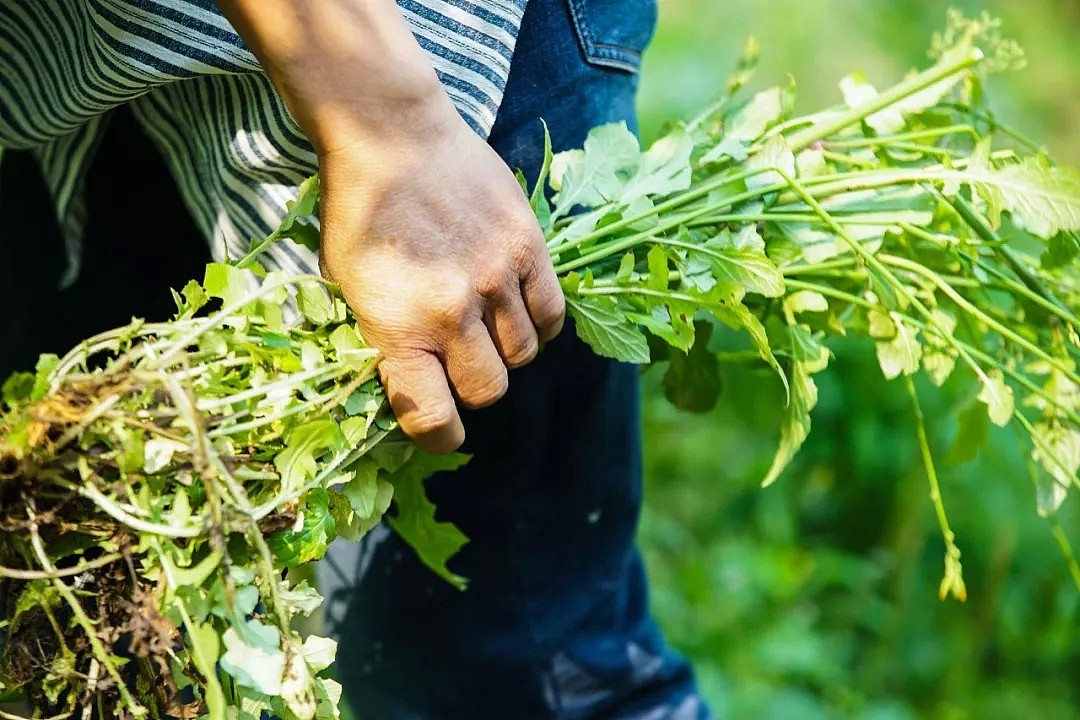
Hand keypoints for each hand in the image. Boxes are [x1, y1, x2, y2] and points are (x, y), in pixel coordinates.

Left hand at [212, 0, 564, 452]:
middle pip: (488, 390)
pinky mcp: (528, 249)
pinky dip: (538, 324)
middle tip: (461, 362)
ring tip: (487, 324)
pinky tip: (518, 309)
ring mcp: (496, 280)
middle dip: (474, 386)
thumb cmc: (360, 215)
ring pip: (523, 355)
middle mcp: (452, 314)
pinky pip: (551, 315)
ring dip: (506, 351)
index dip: (441, 437)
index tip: (443, 431)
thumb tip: (420, 389)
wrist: (392, 138)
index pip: (435, 420)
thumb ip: (388, 343)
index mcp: (399, 330)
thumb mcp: (350, 289)